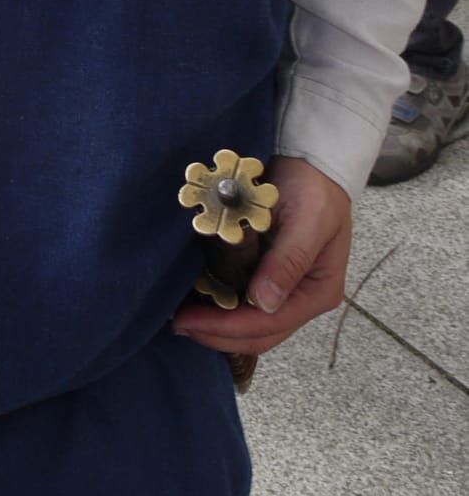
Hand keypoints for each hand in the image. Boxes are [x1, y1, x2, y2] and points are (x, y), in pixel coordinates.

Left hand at [171, 155, 351, 356]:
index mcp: (318, 292)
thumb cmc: (314, 188)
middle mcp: (299, 297)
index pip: (270, 324)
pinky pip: (237, 296)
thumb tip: (265, 303)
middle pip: (257, 333)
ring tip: (180, 313)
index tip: (190, 322)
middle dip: (216, 332)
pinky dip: (215, 299)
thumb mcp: (308, 220)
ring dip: (213, 320)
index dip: (228, 328)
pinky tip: (192, 295)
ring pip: (245, 320)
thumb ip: (289, 261)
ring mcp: (281, 287)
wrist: (311, 162)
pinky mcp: (263, 273)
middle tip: (177, 323)